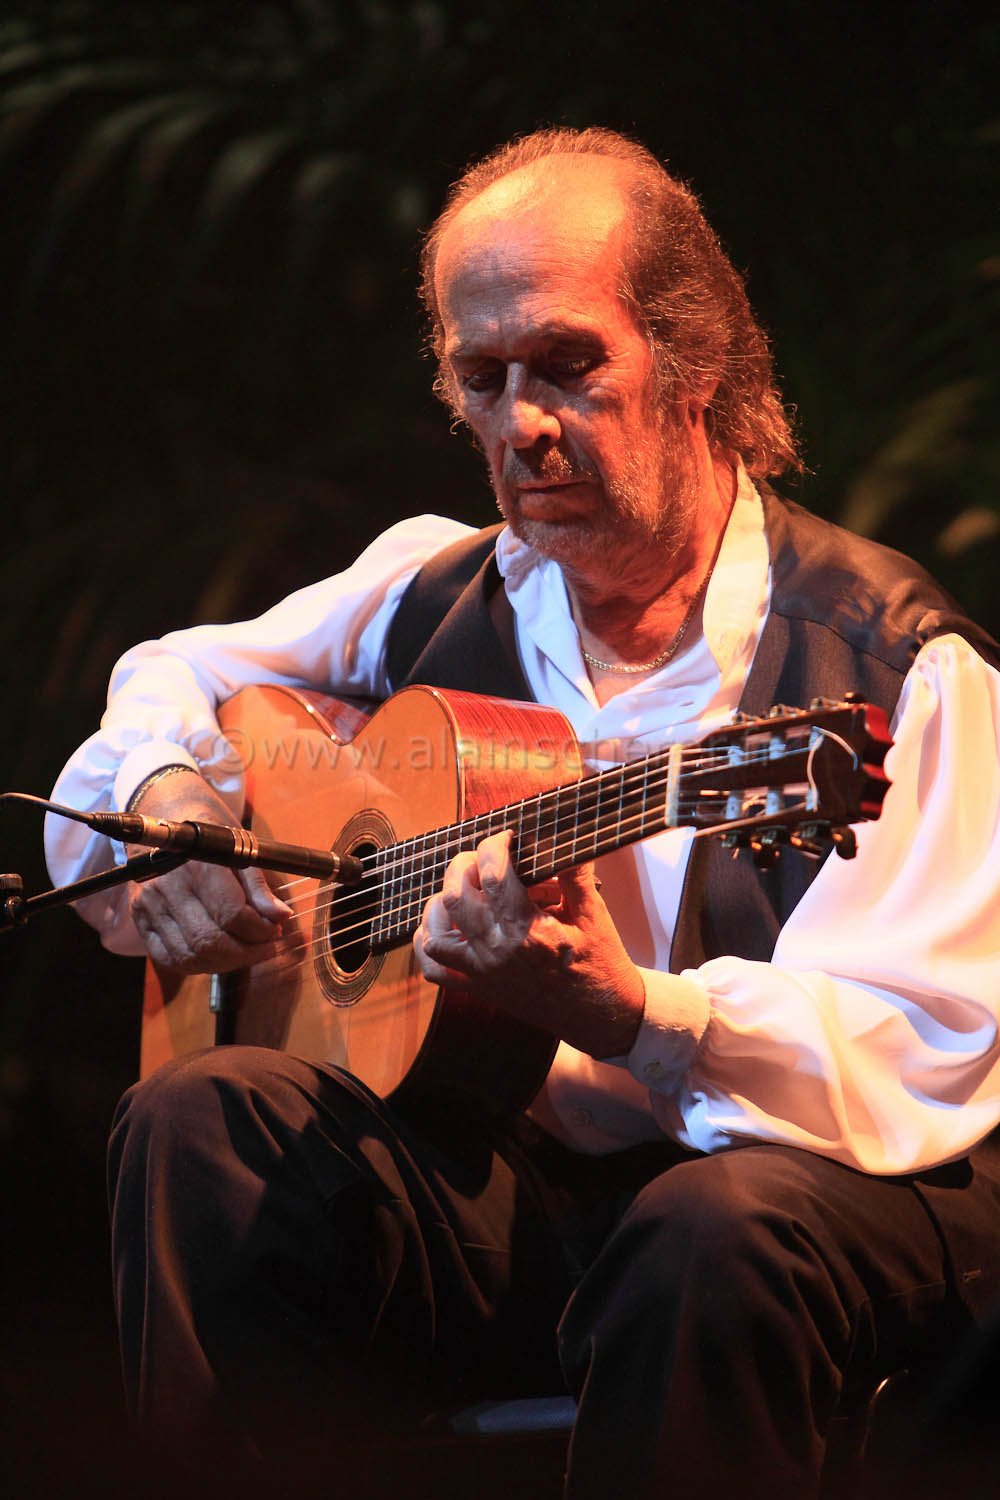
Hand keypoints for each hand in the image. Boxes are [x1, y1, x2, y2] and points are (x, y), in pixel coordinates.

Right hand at [126, 769, 292, 973]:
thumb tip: (281, 917)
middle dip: (247, 953)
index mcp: (197, 864)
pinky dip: (199, 965)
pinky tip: (219, 956)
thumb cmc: (211, 833)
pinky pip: (169, 958)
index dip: (260, 931)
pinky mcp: (139, 919)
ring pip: (191, 956)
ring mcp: (148, 905)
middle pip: (210, 942)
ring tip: (246, 951)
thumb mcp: (242, 848)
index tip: (275, 931)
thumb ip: (260, 887)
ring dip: (226, 963)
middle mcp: (168, 886)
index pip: (232, 915)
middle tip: (266, 945)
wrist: (168, 817)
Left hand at [414, 831, 644, 1058]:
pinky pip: (434, 968)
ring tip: (466, 888)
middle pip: (456, 895)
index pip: (493, 875)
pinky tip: (441, 925)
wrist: (599, 1015)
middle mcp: (498, 950)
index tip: (506, 838)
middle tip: (484, 858)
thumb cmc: (600, 964)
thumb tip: (567, 836)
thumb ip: (575, 874)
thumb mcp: (594, 914)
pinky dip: (428, 943)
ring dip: (443, 900)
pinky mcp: (478, 987)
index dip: (495, 846)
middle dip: (465, 865)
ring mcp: (483, 971)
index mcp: (528, 930)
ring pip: (436, 928)